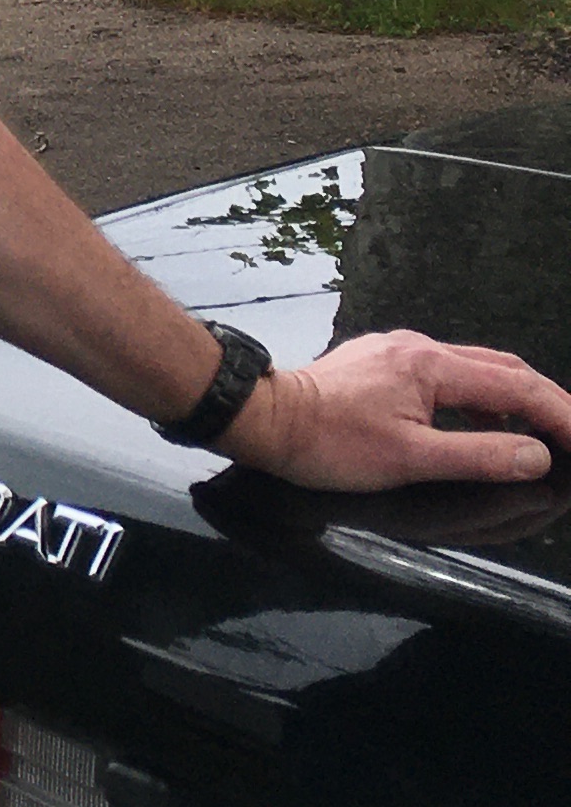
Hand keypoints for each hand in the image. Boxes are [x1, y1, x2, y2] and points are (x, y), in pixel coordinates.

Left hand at [229, 329, 570, 490]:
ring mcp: (400, 351)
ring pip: (475, 370)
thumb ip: (478, 457)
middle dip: (543, 401)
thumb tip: (535, 456)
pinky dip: (474, 400)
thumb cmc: (327, 444)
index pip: (517, 387)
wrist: (265, 419)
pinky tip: (475, 429)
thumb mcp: (409, 459)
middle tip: (569, 432)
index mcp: (432, 367)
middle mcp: (421, 348)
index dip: (558, 414)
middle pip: (503, 369)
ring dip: (509, 401)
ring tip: (532, 436)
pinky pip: (445, 375)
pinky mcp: (383, 362)